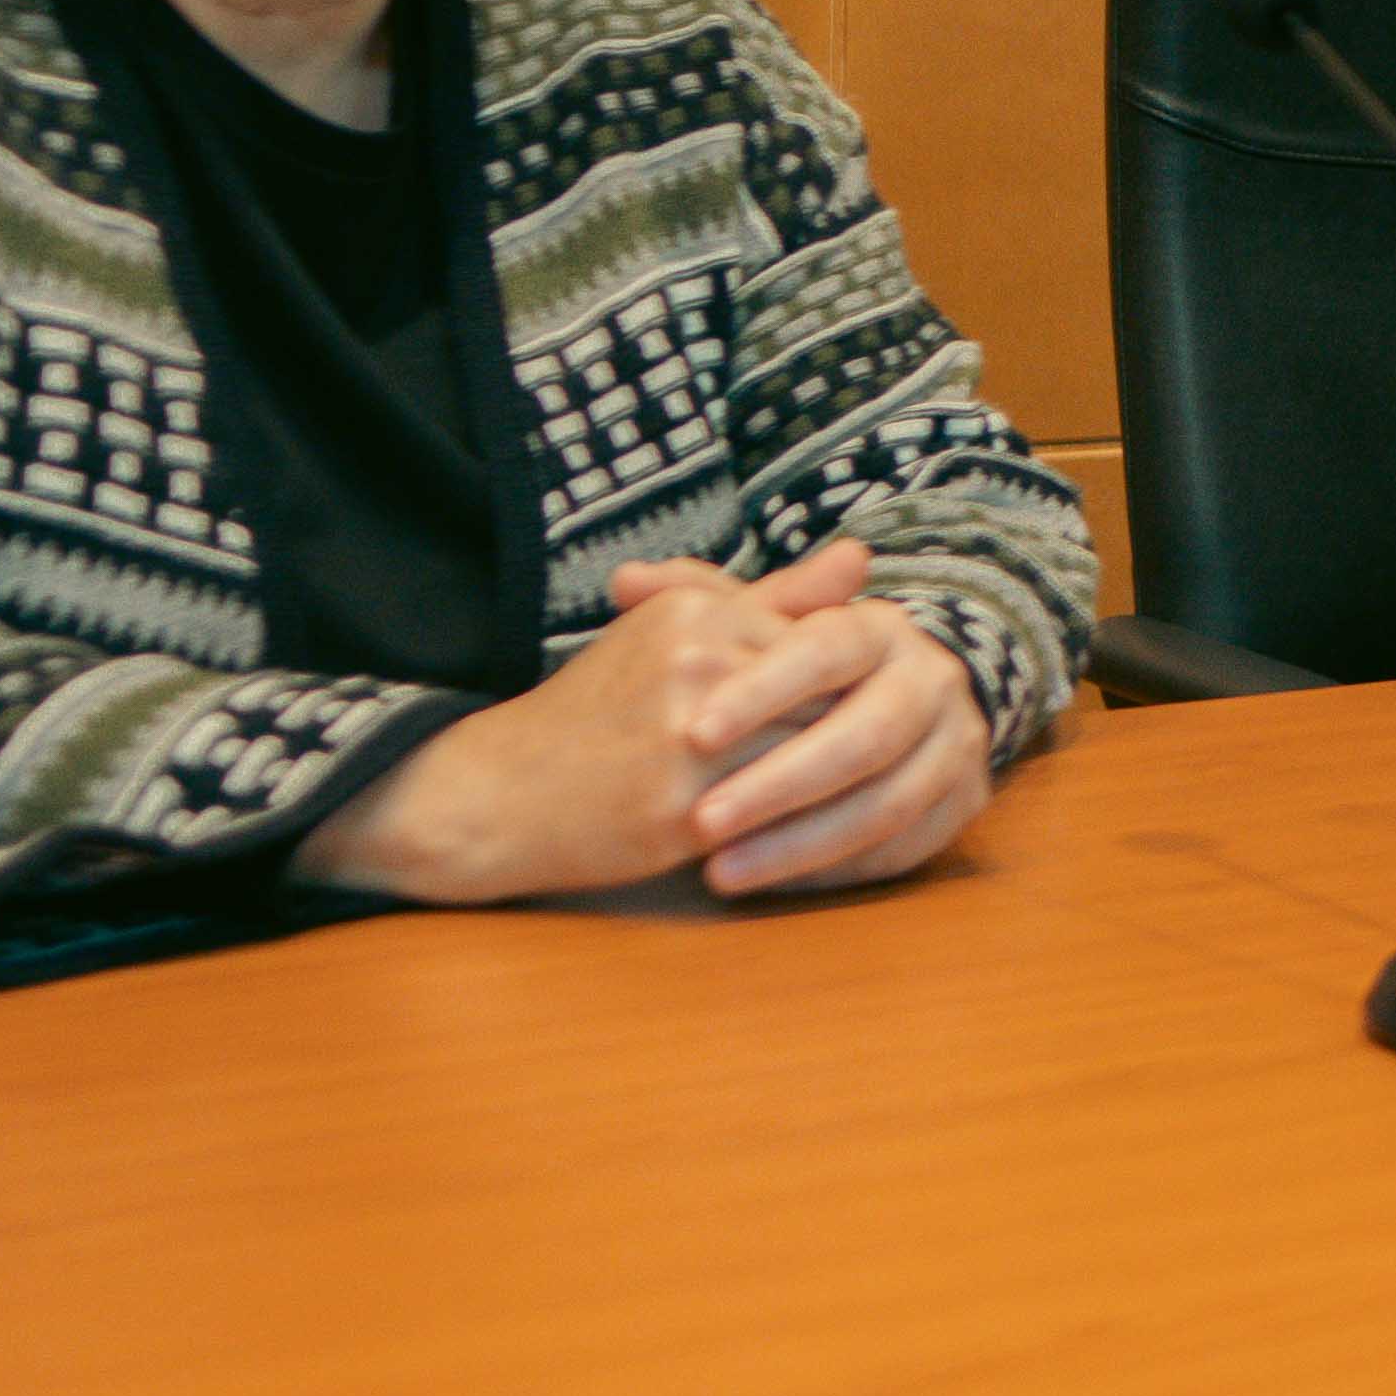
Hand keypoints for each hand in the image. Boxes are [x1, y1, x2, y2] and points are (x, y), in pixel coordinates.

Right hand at [298, 536, 999, 905]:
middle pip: (829, 699)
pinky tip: (817, 837)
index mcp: (699, 610)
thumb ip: (778, 598)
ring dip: (842, 785)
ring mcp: (689, 740)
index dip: (855, 684)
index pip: (825, 642)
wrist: (502, 791)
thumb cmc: (600, 710)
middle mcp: (696, 663)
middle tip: (893, 758)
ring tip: (859, 797)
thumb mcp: (677, 632)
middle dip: (859, 734)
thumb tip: (862, 558)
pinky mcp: (682, 811)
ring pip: (813, 761)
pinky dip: (806, 830)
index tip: (874, 709)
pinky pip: (779, 822)